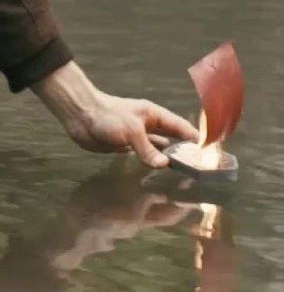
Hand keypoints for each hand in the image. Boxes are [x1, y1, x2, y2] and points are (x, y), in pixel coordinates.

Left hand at [32, 61, 198, 167]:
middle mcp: (150, 126)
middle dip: (186, 153)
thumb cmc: (106, 115)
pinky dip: (155, 165)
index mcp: (155, 115)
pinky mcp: (128, 147)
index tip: (210, 152)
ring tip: (186, 176)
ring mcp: (139, 137)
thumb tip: (165, 165)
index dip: (196, 139)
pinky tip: (162, 173)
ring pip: (160, 151)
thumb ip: (147, 148)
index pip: (181, 128)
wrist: (80, 115)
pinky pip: (146, 157)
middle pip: (173, 141)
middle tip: (200, 170)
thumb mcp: (130, 130)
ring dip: (171, 161)